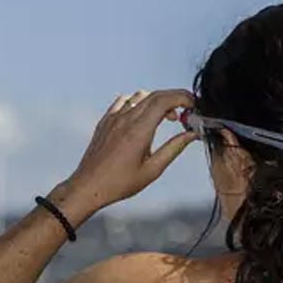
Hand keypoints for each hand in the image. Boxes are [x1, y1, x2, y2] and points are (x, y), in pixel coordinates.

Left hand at [66, 89, 196, 210]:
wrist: (88, 187)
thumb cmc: (119, 183)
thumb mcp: (152, 170)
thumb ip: (174, 148)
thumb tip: (192, 134)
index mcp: (139, 131)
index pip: (165, 100)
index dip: (183, 98)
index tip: (194, 105)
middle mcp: (125, 120)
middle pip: (155, 95)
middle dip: (175, 99)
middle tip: (186, 111)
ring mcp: (113, 118)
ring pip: (140, 96)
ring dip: (157, 101)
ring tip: (165, 117)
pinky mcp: (105, 122)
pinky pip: (123, 102)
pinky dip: (138, 103)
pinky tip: (142, 116)